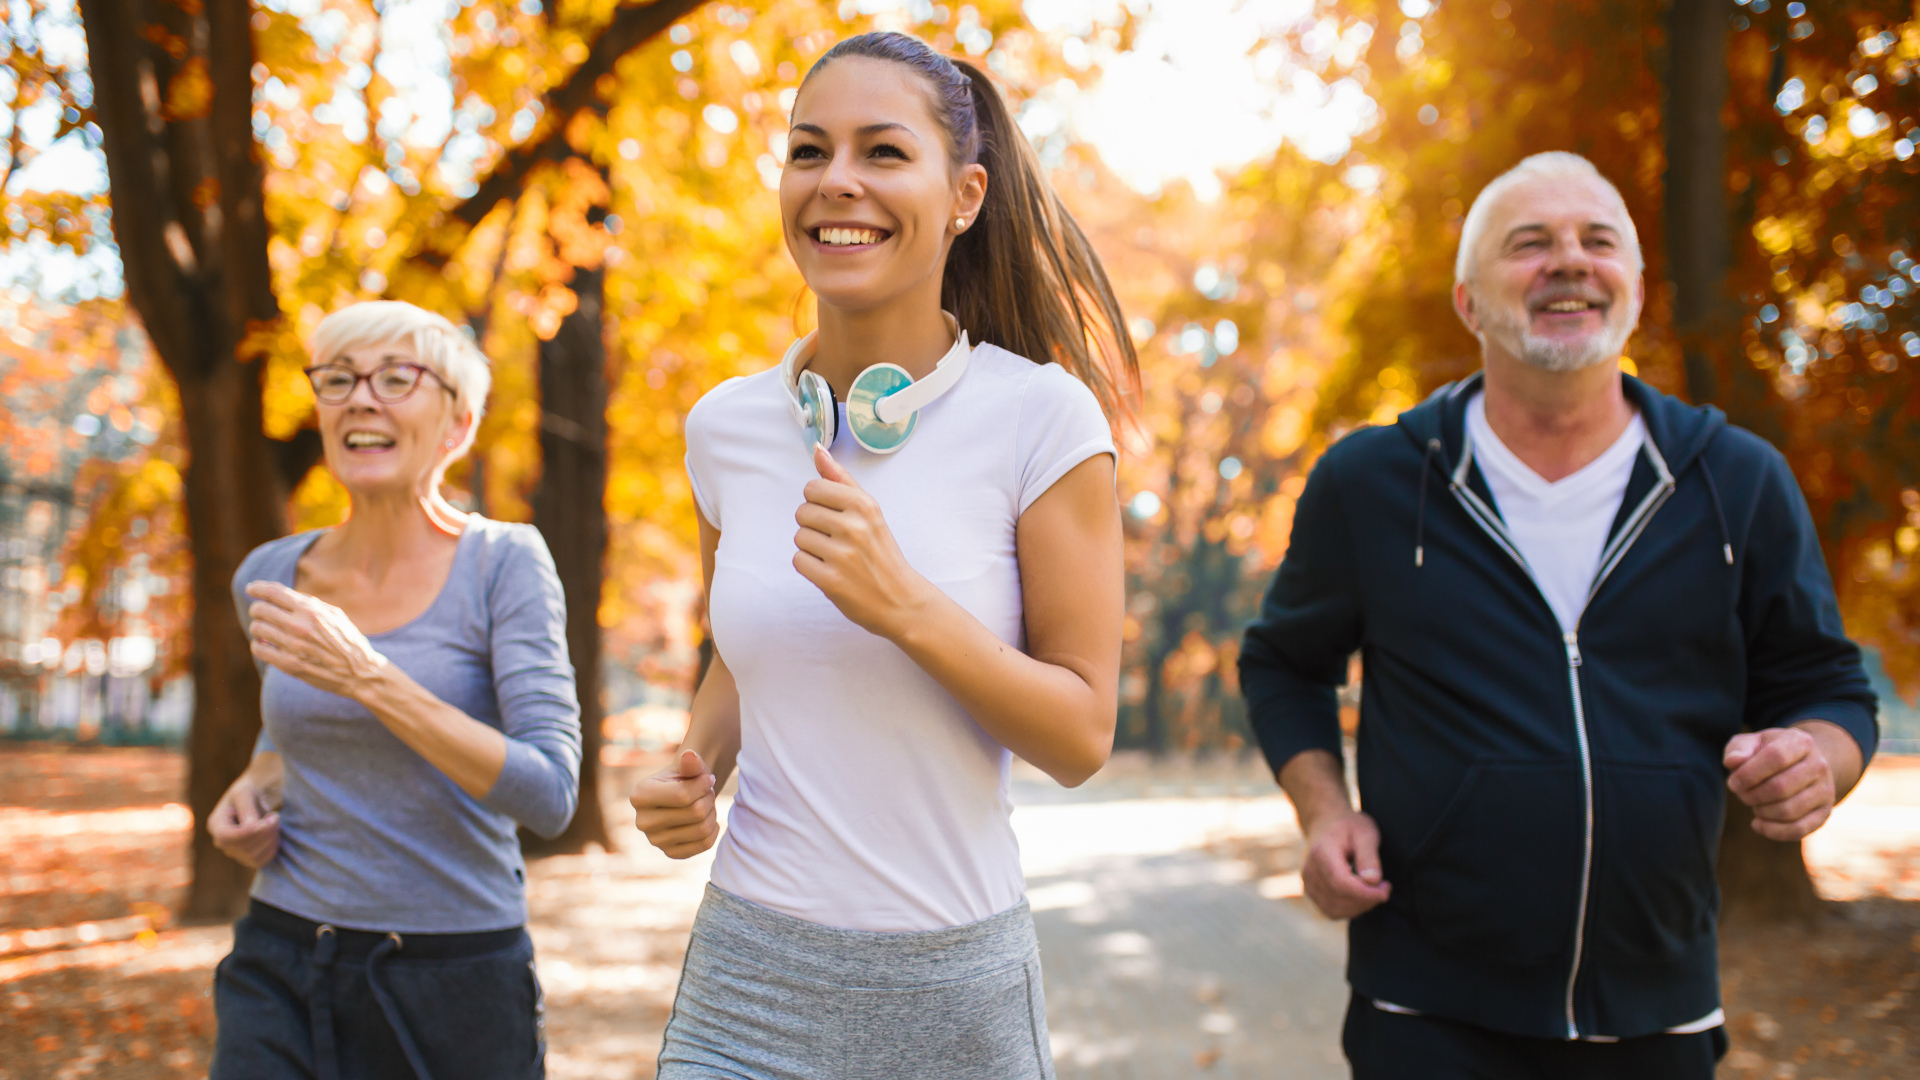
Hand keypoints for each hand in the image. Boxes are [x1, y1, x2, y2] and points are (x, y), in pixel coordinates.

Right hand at [209, 773, 279, 868]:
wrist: (254, 801)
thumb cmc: (248, 793)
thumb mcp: (246, 792)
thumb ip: (247, 808)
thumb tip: (251, 827)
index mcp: (216, 824)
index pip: (226, 837)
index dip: (248, 832)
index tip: (268, 820)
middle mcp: (221, 842)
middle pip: (243, 848)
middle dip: (265, 833)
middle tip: (276, 816)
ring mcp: (234, 852)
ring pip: (254, 856)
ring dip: (270, 839)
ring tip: (274, 822)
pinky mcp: (248, 858)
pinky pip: (262, 861)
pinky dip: (273, 848)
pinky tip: (274, 833)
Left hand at [245, 581, 387, 700]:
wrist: (359, 671)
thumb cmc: (347, 640)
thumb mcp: (334, 614)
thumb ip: (309, 603)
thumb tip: (282, 594)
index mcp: (312, 610)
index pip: (274, 592)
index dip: (257, 588)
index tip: (251, 589)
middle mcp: (300, 626)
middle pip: (260, 610)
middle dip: (258, 609)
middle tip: (261, 613)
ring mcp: (293, 646)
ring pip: (257, 628)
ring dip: (258, 628)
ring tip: (266, 631)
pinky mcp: (288, 664)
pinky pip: (259, 649)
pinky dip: (258, 645)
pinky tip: (266, 645)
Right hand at [631, 749, 718, 858]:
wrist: (682, 795)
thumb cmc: (684, 777)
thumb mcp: (687, 765)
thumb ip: (690, 761)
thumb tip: (690, 755)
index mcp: (639, 795)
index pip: (683, 795)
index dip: (703, 785)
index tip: (707, 778)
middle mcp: (642, 822)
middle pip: (695, 813)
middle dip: (708, 798)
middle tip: (707, 791)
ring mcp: (655, 841)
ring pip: (702, 829)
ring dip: (712, 813)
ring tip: (706, 803)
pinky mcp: (670, 853)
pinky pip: (704, 844)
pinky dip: (713, 829)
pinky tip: (707, 818)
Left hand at [792, 445, 932, 637]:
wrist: (900, 600)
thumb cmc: (881, 553)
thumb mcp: (869, 511)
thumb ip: (841, 479)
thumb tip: (818, 450)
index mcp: (863, 505)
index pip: (812, 488)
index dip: (819, 504)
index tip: (836, 517)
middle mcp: (853, 527)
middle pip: (802, 512)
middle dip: (814, 526)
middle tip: (837, 541)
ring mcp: (842, 555)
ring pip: (799, 537)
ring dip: (811, 548)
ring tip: (835, 557)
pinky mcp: (830, 580)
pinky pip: (799, 561)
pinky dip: (810, 567)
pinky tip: (830, 571)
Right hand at [1301, 809, 1391, 919]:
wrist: (1325, 822)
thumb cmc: (1348, 826)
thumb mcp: (1365, 832)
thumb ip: (1369, 856)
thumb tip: (1372, 881)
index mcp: (1321, 853)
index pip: (1342, 884)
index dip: (1366, 893)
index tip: (1386, 888)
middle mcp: (1310, 871)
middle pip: (1339, 900)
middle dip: (1367, 900)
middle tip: (1383, 888)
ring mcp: (1308, 883)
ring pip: (1335, 910)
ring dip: (1359, 907)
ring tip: (1372, 891)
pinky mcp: (1310, 891)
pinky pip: (1331, 911)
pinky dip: (1349, 909)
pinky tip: (1360, 895)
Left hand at [1725, 727, 1837, 840]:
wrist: (1800, 764)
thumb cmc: (1766, 753)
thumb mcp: (1750, 743)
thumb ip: (1738, 749)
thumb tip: (1733, 762)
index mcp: (1801, 742)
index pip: (1776, 757)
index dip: (1749, 773)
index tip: (1733, 783)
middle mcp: (1819, 765)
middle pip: (1781, 787)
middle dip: (1752, 795)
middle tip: (1742, 794)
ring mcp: (1825, 790)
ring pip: (1789, 810)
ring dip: (1761, 811)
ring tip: (1753, 804)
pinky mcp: (1824, 812)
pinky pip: (1799, 829)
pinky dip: (1773, 831)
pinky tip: (1757, 823)